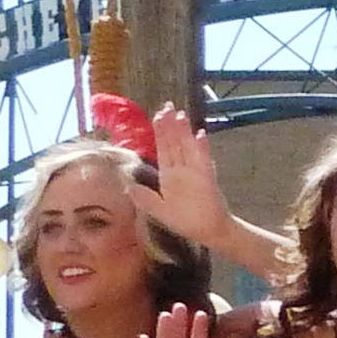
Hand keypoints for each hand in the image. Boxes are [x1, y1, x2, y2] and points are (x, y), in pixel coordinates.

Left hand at [147, 106, 236, 248]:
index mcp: (169, 176)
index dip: (160, 132)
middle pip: (175, 143)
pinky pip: (204, 160)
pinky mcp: (207, 178)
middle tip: (167, 106)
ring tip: (181, 115)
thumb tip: (127, 185)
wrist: (209, 232)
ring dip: (184, 132)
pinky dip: (202, 148)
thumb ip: (145, 198)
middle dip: (170, 125)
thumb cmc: (186, 221)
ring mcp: (196, 172)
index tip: (158, 116)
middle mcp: (182, 170)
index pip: (163, 149)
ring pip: (187, 147)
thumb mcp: (160, 211)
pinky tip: (199, 135)